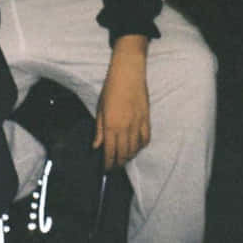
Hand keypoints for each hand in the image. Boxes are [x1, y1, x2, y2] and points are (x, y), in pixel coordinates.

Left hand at [93, 35, 149, 169]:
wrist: (128, 72)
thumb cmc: (111, 87)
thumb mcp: (100, 108)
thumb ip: (98, 129)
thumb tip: (96, 146)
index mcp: (111, 125)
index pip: (110, 152)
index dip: (108, 164)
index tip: (106, 169)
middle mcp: (125, 128)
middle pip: (123, 154)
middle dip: (118, 164)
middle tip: (114, 167)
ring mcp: (137, 123)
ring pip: (135, 149)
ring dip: (129, 157)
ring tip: (124, 158)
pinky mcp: (146, 118)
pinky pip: (146, 138)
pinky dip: (141, 146)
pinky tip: (137, 146)